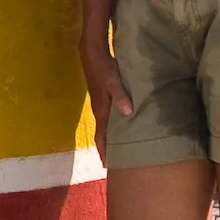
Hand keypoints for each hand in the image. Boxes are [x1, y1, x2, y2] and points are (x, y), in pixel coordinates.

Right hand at [80, 39, 133, 160]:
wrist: (92, 52)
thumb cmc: (103, 67)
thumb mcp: (113, 80)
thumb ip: (120, 95)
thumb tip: (128, 113)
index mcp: (101, 111)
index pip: (101, 137)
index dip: (104, 152)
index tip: (107, 167)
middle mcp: (99, 110)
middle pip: (103, 135)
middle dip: (107, 149)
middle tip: (116, 163)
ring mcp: (100, 103)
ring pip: (106, 126)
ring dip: (110, 138)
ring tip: (120, 148)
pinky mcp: (103, 96)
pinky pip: (108, 117)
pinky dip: (113, 126)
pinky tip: (121, 124)